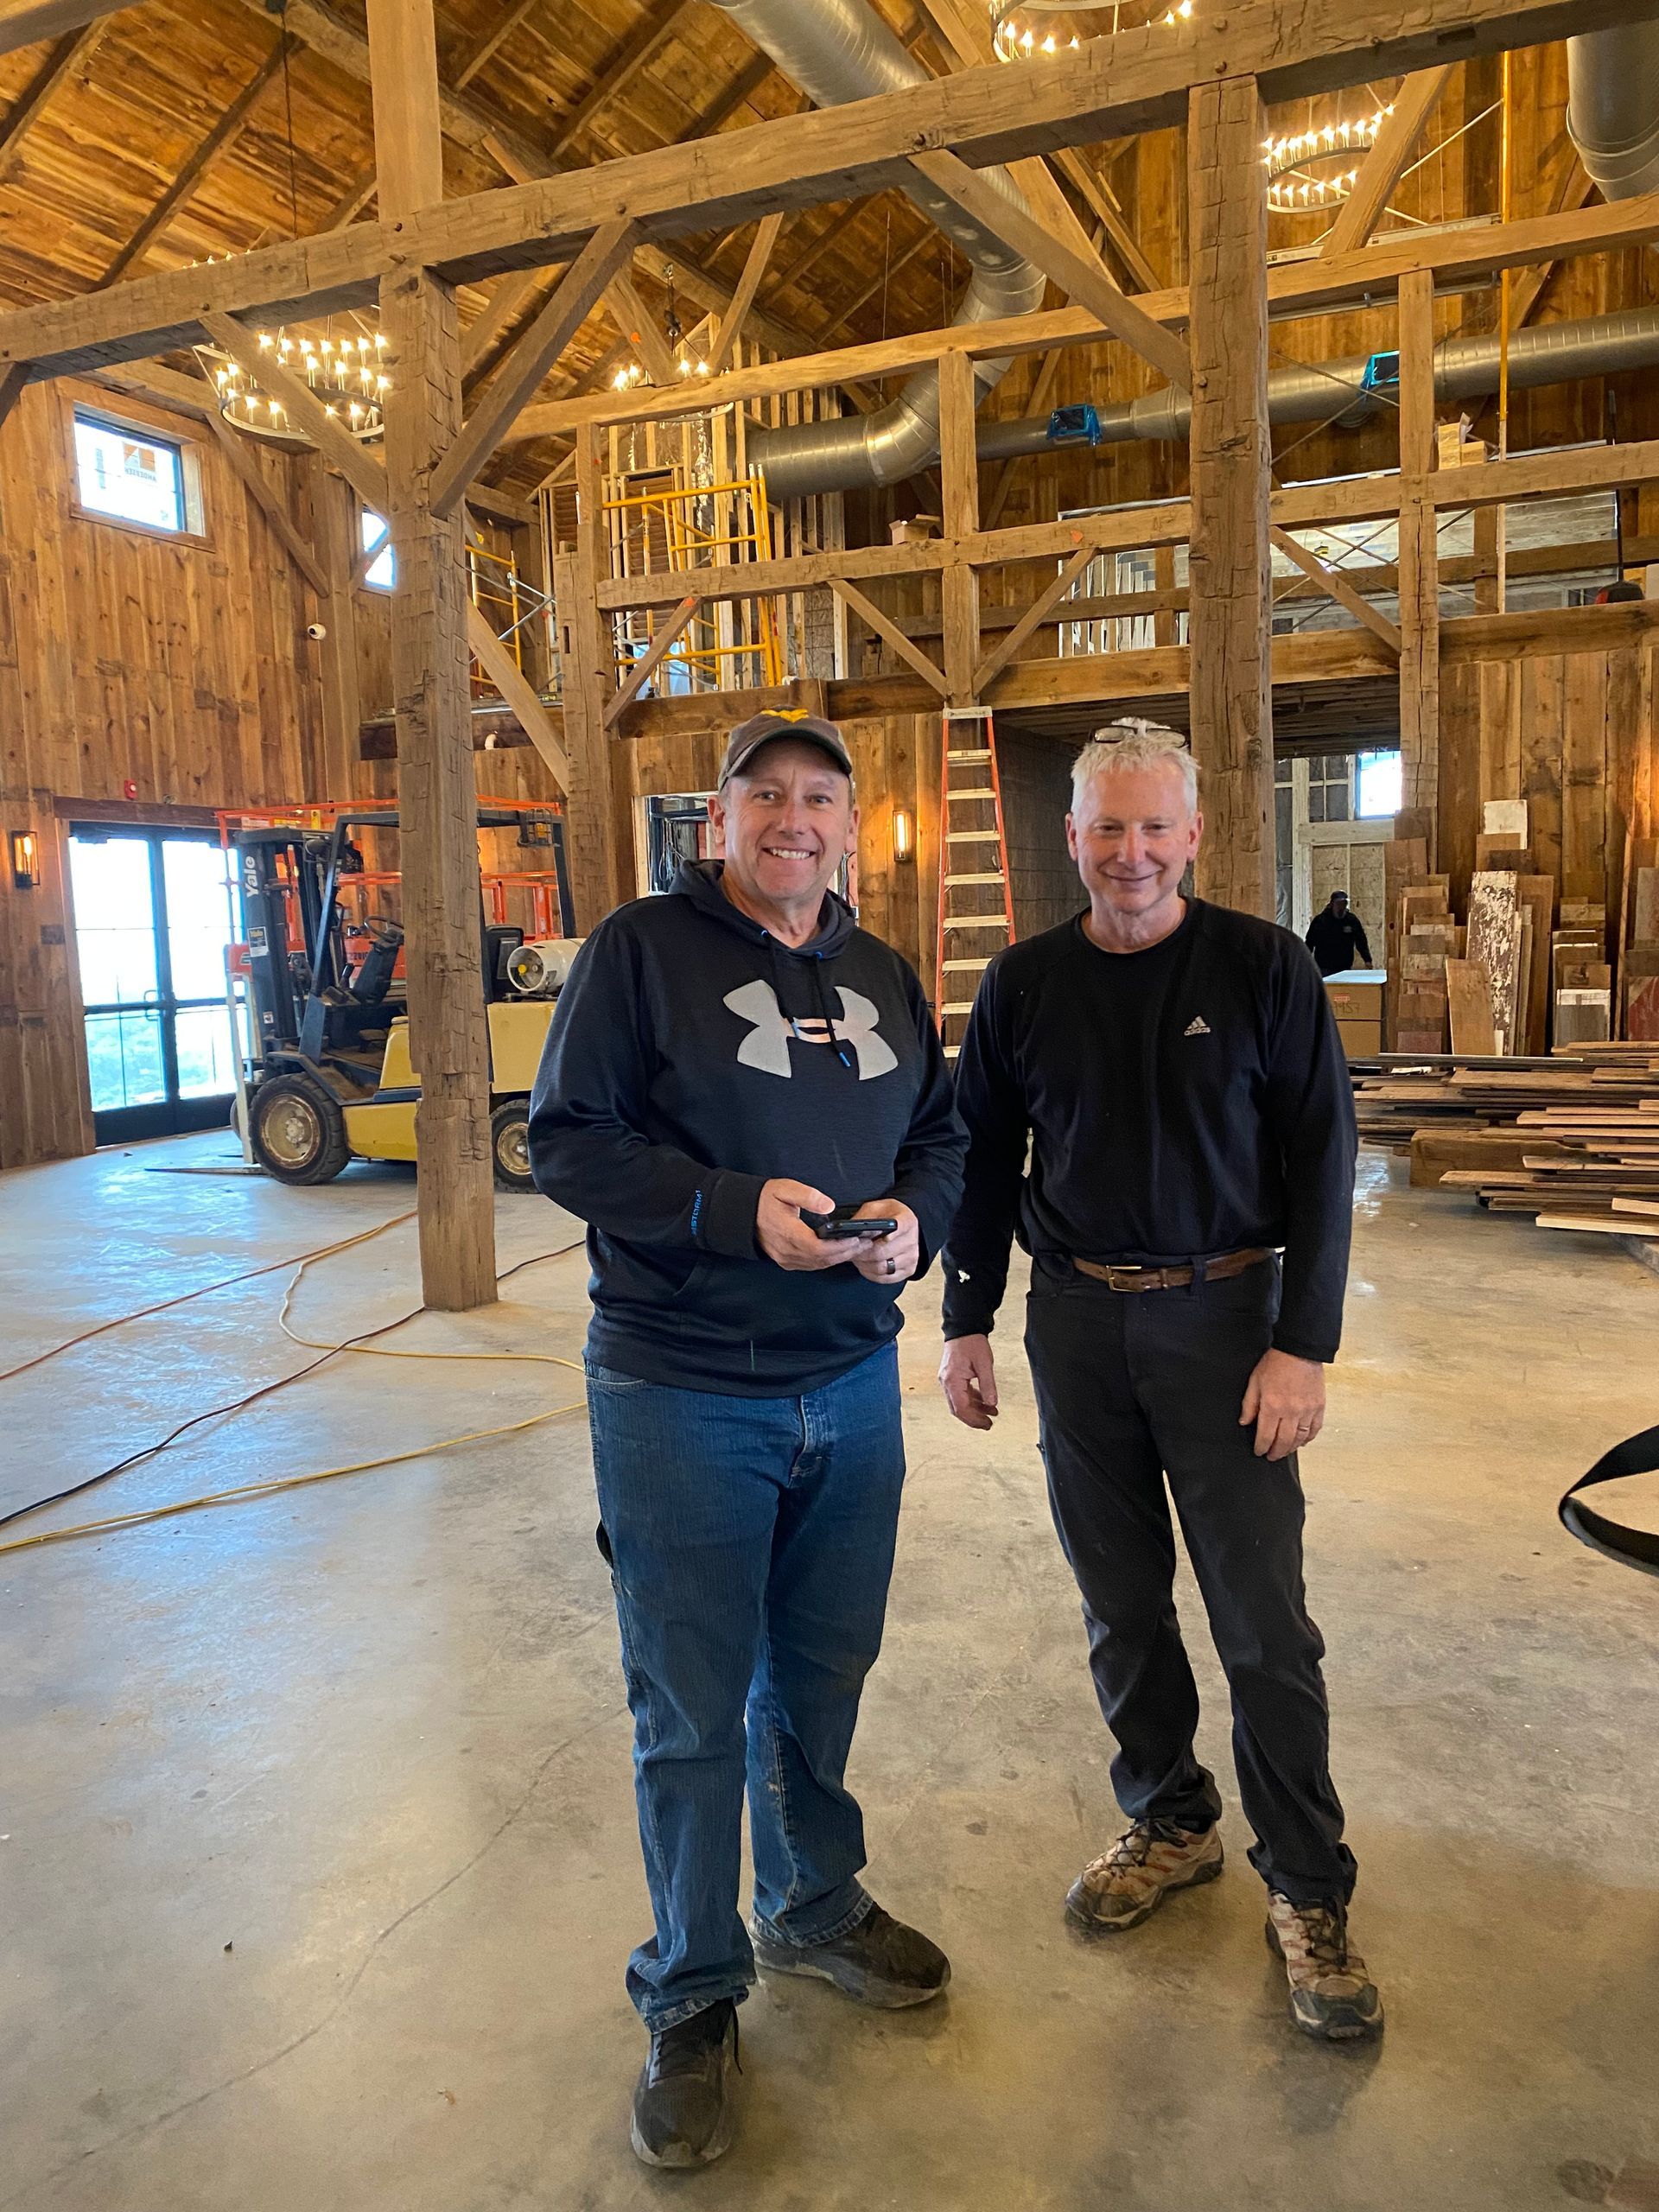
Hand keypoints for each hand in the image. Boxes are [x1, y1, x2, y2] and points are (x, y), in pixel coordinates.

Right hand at [755, 1178, 877, 1272]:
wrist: (743, 1213)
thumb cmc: (765, 1199)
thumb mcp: (785, 1189)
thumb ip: (808, 1196)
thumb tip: (829, 1206)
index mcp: (787, 1232)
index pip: (818, 1247)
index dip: (839, 1246)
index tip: (856, 1239)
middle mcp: (786, 1250)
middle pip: (822, 1258)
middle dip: (846, 1252)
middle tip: (866, 1243)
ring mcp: (785, 1258)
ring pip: (818, 1264)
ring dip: (839, 1258)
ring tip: (858, 1248)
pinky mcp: (786, 1261)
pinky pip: (811, 1265)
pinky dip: (827, 1261)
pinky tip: (840, 1253)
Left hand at [846, 1199, 919, 1284]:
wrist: (899, 1227)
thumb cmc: (886, 1216)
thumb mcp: (874, 1208)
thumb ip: (865, 1217)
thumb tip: (852, 1230)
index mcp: (907, 1220)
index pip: (901, 1227)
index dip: (891, 1234)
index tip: (884, 1237)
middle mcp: (912, 1240)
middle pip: (882, 1252)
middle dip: (862, 1252)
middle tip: (851, 1250)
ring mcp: (911, 1257)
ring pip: (881, 1267)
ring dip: (864, 1263)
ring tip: (857, 1256)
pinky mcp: (908, 1271)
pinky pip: (884, 1278)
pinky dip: (870, 1273)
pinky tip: (865, 1264)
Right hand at [939, 1333, 997, 1429]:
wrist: (963, 1328)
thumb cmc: (971, 1341)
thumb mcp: (984, 1363)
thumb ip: (988, 1385)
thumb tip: (992, 1403)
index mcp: (952, 1380)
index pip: (961, 1408)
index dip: (974, 1419)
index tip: (987, 1424)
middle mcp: (946, 1382)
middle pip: (958, 1409)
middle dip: (973, 1419)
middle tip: (988, 1424)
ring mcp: (947, 1380)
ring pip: (959, 1403)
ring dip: (974, 1410)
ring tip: (991, 1413)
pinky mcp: (951, 1377)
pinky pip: (960, 1394)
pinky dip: (972, 1400)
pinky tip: (984, 1401)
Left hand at [1239, 1348, 1325, 1460]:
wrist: (1299, 1351)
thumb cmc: (1276, 1363)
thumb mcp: (1255, 1381)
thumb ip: (1249, 1404)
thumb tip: (1245, 1422)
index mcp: (1272, 1406)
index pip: (1266, 1436)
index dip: (1261, 1447)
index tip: (1259, 1451)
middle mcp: (1291, 1412)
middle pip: (1283, 1442)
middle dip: (1276, 1452)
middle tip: (1271, 1456)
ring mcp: (1307, 1411)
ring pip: (1300, 1438)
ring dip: (1291, 1448)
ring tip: (1284, 1451)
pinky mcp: (1319, 1407)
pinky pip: (1314, 1429)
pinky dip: (1308, 1438)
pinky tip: (1302, 1441)